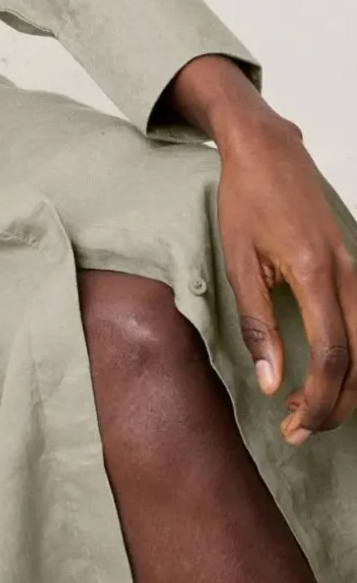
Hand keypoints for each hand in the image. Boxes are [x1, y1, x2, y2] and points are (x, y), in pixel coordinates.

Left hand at [217, 117, 356, 444]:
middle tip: (298, 432)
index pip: (331, 357)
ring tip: (304, 407)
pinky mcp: (352, 269)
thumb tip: (270, 383)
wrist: (268, 150)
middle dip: (334, 405)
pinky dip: (349, 359)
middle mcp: (346, 276)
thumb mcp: (238, 259)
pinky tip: (319, 372)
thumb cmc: (247, 200)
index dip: (318, 401)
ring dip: (344, 386)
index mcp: (316, 274)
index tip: (293, 428)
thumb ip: (256, 323)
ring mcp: (354, 271)